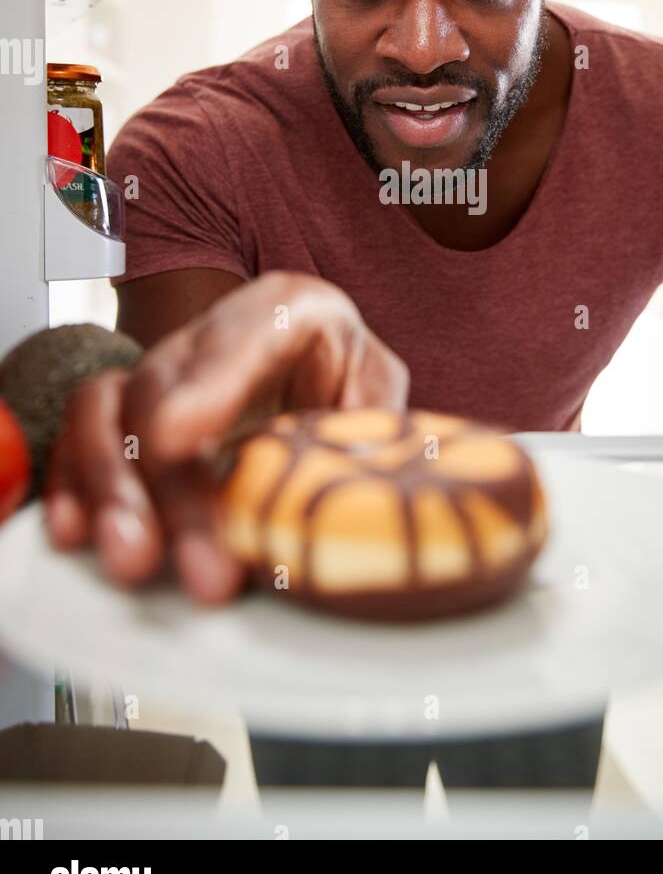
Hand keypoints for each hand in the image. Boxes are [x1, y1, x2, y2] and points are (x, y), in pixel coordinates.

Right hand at [43, 272, 408, 602]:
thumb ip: (367, 431)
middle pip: (163, 391)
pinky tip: (76, 532)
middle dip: (170, 485)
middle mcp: (211, 331)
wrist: (321, 371)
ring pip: (106, 407)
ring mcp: (161, 369)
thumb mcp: (377, 395)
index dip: (202, 390)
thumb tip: (356, 489)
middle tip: (198, 564)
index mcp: (288, 310)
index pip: (236, 342)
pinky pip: (80, 434)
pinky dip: (73, 484)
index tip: (175, 439)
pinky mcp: (128, 410)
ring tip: (132, 560)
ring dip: (112, 489)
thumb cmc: (347, 377)